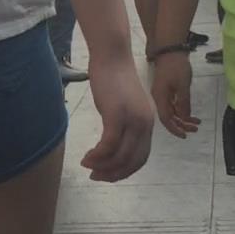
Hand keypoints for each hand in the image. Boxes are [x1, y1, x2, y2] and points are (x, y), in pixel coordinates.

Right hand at [82, 56, 153, 181]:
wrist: (112, 56)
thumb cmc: (113, 78)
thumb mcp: (122, 105)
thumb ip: (122, 123)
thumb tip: (112, 141)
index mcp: (148, 123)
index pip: (141, 157)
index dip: (124, 171)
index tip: (107, 174)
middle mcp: (145, 124)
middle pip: (132, 161)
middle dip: (113, 173)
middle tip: (95, 176)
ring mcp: (132, 120)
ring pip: (120, 156)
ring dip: (102, 166)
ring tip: (87, 166)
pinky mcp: (117, 115)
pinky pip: (108, 145)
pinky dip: (97, 156)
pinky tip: (86, 157)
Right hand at [152, 50, 202, 137]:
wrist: (170, 50)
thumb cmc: (176, 67)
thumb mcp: (183, 86)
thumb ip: (183, 103)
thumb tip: (184, 118)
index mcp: (160, 98)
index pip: (165, 119)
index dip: (175, 129)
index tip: (185, 135)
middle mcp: (159, 98)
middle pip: (169, 117)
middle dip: (181, 125)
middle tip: (195, 129)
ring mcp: (162, 94)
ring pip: (172, 111)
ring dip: (183, 118)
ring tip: (196, 122)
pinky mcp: (167, 90)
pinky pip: (173, 105)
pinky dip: (182, 110)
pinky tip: (190, 113)